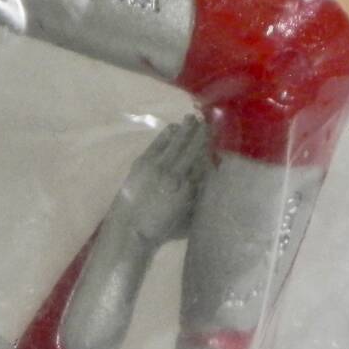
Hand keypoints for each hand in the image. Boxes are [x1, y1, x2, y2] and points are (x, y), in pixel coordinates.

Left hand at [115, 116, 210, 242]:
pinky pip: (158, 145)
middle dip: (201, 134)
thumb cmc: (160, 230)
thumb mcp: (187, 218)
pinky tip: (172, 128)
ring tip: (193, 118)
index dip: (211, 149)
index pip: (204, 162)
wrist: (130, 230)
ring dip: (185, 130)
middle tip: (209, 121)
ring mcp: (158, 167)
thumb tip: (208, 182)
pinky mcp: (142, 164)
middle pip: (192, 149)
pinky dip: (166, 135)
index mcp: (188, 188)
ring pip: (176, 144)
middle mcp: (176, 173)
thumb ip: (199, 199)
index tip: (219, 138)